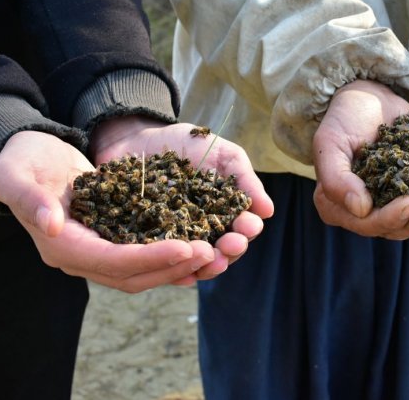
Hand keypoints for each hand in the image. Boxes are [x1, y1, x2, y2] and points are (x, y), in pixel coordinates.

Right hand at [0, 131, 217, 291]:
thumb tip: (52, 224)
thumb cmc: (21, 161)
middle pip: (131, 275)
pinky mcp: (111, 240)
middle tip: (210, 252)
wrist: (30, 155)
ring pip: (141, 272)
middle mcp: (80, 256)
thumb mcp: (14, 174)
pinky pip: (145, 258)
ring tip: (212, 252)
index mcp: (60, 246)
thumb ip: (29, 198)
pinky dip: (170, 258)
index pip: (110, 261)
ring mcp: (96, 251)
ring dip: (176, 266)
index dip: (149, 258)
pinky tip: (198, 251)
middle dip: (172, 266)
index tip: (185, 248)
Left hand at [89, 115, 273, 278]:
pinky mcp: (148, 243)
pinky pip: (160, 261)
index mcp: (226, 213)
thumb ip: (244, 179)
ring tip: (210, 260)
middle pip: (222, 251)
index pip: (242, 229)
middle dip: (230, 251)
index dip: (247, 230)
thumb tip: (269, 211)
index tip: (248, 225)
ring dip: (206, 265)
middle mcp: (204, 231)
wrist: (139, 138)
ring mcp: (176, 239)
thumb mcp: (223, 155)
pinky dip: (171, 269)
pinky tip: (178, 271)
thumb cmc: (187, 144)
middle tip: (231, 245)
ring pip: (195, 262)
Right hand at [312, 80, 408, 239]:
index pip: (370, 222)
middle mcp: (367, 214)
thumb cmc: (344, 116)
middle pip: (400, 228)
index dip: (393, 216)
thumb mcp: (330, 141)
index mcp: (339, 207)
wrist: (370, 96)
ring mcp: (394, 206)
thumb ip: (336, 177)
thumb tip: (361, 209)